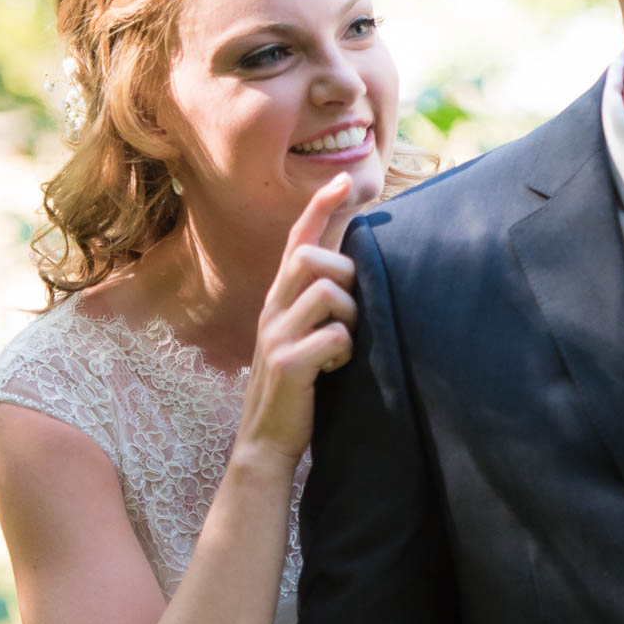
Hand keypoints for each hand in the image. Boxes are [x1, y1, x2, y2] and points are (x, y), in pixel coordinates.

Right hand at [237, 175, 358, 463]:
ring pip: (327, 292)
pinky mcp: (286, 363)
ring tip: (343, 345)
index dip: (319, 207)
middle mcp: (271, 309)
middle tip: (353, 307)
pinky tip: (335, 368)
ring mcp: (275, 336)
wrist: (265, 442)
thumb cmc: (296, 389)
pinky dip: (345, 350)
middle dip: (344, 271)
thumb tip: (358, 277)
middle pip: (308, 255)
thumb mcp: (301, 337)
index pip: (295, 240)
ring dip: (350, 315)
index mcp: (277, 300)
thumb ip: (318, 307)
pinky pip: (334, 337)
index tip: (345, 180)